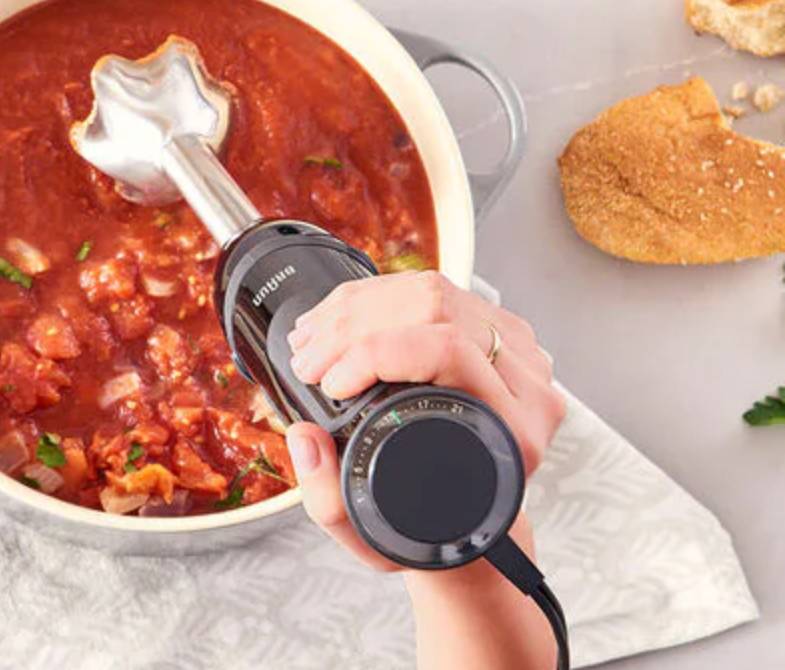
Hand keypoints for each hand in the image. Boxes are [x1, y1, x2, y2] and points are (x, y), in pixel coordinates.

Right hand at [283, 270, 564, 571]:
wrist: (470, 525)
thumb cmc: (432, 531)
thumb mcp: (378, 540)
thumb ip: (331, 501)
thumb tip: (302, 436)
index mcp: (515, 430)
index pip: (451, 352)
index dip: (378, 354)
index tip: (331, 384)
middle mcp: (526, 382)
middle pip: (438, 309)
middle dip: (354, 328)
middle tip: (307, 361)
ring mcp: (513, 350)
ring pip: (431, 290)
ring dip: (356, 308)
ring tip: (309, 339)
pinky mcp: (491, 331)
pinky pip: (431, 290)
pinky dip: (371, 300)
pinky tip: (333, 320)